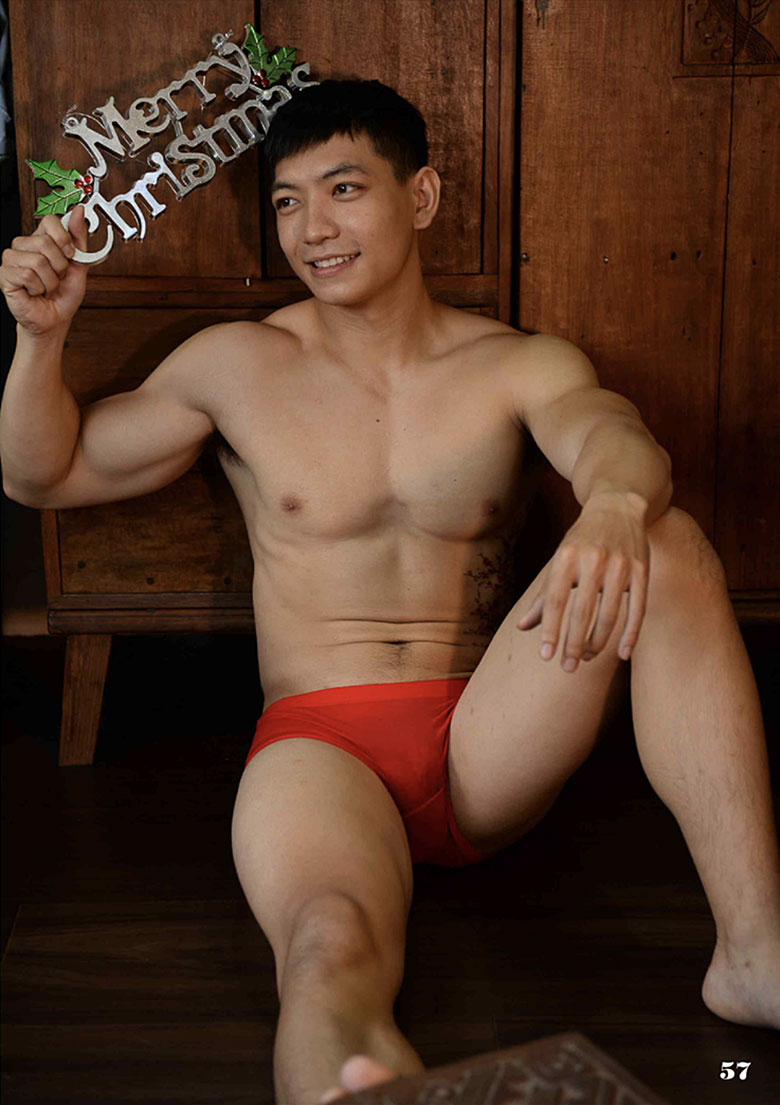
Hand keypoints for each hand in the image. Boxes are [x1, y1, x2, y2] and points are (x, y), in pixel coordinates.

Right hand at [0, 206, 88, 335]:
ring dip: (50, 280)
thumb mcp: (79, 265)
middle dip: (59, 266)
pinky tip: (35, 291)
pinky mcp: (5, 275)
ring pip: (37, 260)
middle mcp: (25, 245)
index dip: (64, 239)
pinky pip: (27, 275)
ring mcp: (12, 259)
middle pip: (45, 242)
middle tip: (56, 278)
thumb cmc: (63, 295)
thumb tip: (78, 211)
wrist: (55, 319)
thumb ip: (79, 239)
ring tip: (46, 287)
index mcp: (41, 239)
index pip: (50, 220)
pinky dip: (38, 288)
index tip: (70, 255)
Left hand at [516, 492, 649, 670]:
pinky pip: (637, 608)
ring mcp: (621, 565)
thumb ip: (544, 597)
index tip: (546, 656)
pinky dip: (631, 633)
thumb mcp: (560, 560)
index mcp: (567, 556)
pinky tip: (622, 654)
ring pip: (610, 613)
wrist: (617, 505)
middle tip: (568, 667)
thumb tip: (523, 628)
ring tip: (586, 658)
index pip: (556, 600)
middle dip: (574, 643)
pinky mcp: (642, 570)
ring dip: (598, 641)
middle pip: (582, 611)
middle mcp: (594, 559)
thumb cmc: (582, 540)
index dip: (551, 630)